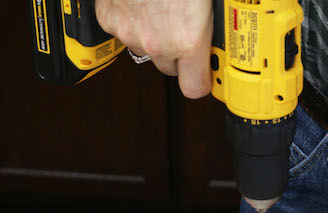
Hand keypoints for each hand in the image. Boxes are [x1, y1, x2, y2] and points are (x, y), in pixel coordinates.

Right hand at [96, 0, 212, 98]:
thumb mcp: (206, 2)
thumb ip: (211, 26)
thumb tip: (217, 34)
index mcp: (188, 39)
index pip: (195, 87)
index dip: (203, 81)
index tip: (208, 76)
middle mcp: (157, 43)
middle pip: (170, 68)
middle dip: (179, 54)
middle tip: (185, 27)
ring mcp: (129, 33)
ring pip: (145, 48)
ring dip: (154, 35)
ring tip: (161, 8)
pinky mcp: (109, 20)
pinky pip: (124, 30)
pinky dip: (132, 19)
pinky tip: (141, 2)